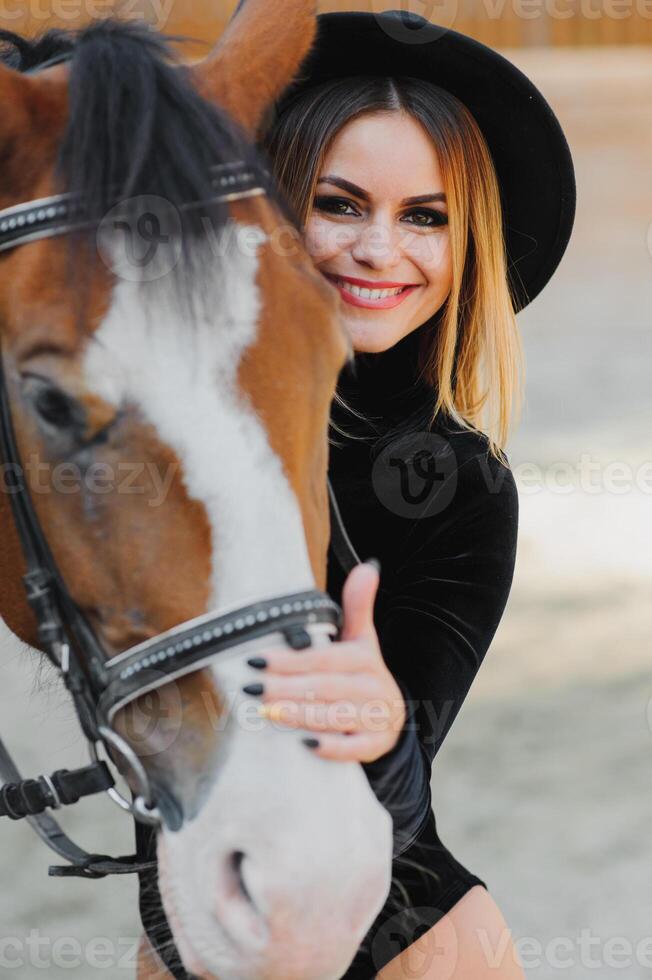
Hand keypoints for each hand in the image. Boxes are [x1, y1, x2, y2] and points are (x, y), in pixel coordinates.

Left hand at [242, 562, 406, 761]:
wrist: (391, 717)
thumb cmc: (361, 675)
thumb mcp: (361, 641)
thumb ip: (358, 606)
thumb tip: (368, 567)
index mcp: (366, 659)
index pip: (325, 658)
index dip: (291, 659)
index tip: (257, 659)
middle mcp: (374, 687)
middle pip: (326, 687)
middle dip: (287, 687)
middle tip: (252, 687)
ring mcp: (377, 718)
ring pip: (337, 716)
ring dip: (300, 715)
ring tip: (267, 712)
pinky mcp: (375, 745)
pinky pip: (353, 749)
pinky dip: (331, 747)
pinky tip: (304, 744)